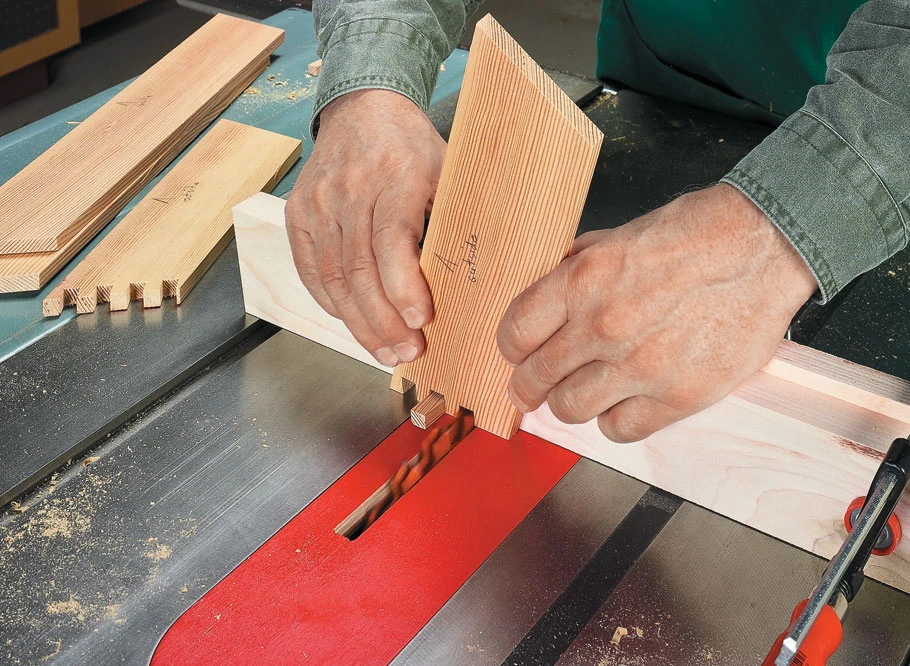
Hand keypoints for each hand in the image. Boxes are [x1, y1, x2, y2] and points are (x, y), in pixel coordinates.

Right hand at [285, 90, 445, 366]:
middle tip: (406, 354)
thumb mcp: (448, 169)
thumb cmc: (412, 147)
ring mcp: (317, 204)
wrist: (361, 109)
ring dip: (359, 324)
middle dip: (383, 322)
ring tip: (384, 352)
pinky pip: (311, 271)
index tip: (420, 322)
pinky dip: (332, 305)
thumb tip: (470, 281)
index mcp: (395, 176)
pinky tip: (354, 324)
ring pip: (333, 278)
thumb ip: (453, 219)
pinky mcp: (297, 215)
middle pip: (359, 270)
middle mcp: (349, 190)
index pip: (391, 242)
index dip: (403, 288)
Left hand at [496, 184, 817, 441]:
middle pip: (535, 378)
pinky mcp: (678, 396)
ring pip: (570, 410)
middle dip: (529, 385)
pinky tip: (623, 402)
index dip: (511, 348)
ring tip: (584, 391)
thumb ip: (576, 268)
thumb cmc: (696, 234)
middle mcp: (603, 326)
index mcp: (582, 281)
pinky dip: (614, 420)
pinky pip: (619, 430)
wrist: (765, 246)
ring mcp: (640, 366)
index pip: (514, 333)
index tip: (518, 354)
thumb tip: (547, 294)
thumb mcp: (619, 236)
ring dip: (571, 403)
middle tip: (532, 388)